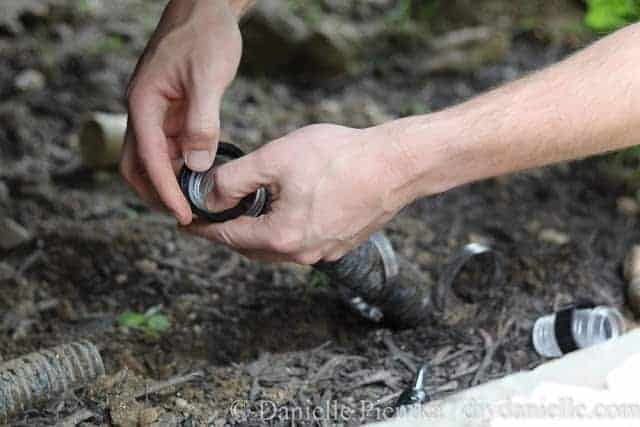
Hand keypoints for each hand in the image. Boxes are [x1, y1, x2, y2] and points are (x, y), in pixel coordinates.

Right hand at [120, 0, 241, 224]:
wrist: (206, 8)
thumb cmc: (205, 36)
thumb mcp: (207, 78)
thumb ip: (202, 122)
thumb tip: (197, 166)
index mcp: (143, 103)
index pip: (148, 159)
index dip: (166, 191)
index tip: (182, 215)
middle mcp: (142, 110)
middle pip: (136, 165)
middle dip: (157, 194)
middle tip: (185, 216)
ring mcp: (154, 111)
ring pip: (152, 158)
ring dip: (168, 182)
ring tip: (194, 202)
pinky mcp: (169, 110)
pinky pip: (168, 145)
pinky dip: (180, 165)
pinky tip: (199, 176)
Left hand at [184, 124, 411, 263]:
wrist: (395, 165)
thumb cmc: (340, 158)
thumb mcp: (276, 159)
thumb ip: (234, 179)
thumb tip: (209, 194)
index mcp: (281, 237)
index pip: (228, 237)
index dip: (204, 226)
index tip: (187, 221)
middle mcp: (302, 253)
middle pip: (251, 247)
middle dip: (229, 231)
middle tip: (213, 214)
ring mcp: (324, 252)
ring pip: (276, 246)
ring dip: (256, 231)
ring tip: (244, 211)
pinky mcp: (340, 244)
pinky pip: (300, 242)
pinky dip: (282, 229)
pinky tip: (283, 209)